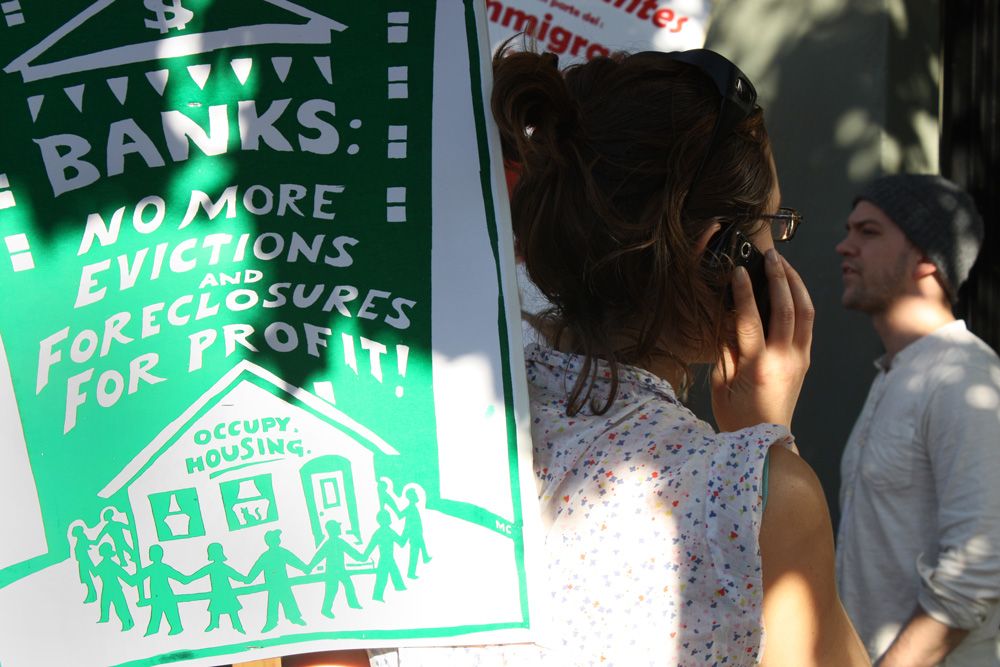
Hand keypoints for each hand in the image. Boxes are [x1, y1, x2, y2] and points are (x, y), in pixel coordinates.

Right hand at [711, 250, 813, 431]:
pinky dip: (802, 300)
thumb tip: (728, 315)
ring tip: (783, 263)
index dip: (743, 291)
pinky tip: (792, 286)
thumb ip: (725, 348)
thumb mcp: (720, 383)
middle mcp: (784, 359)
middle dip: (778, 277)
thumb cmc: (736, 416)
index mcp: (757, 366)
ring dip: (796, 283)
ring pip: (806, 311)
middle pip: (787, 307)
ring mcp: (799, 358)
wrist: (766, 441)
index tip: (737, 270)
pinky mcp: (805, 360)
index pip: (751, 318)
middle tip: (768, 255)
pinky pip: (809, 323)